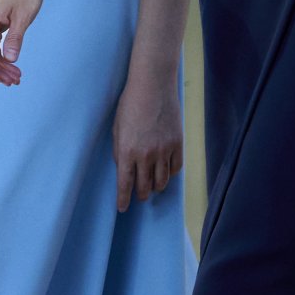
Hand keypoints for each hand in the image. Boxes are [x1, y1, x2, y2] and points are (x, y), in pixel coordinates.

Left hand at [112, 72, 183, 211]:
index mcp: (127, 151)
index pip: (124, 184)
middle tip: (139, 197)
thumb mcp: (117, 129)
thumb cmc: (130, 104)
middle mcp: (146, 155)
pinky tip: (166, 173)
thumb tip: (124, 168)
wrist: (153, 86)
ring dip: (155, 188)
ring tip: (152, 188)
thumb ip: (120, 151)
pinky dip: (170, 174)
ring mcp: (164, 151)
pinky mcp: (177, 144)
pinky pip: (175, 168)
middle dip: (140, 195)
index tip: (122, 208)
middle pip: (144, 187)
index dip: (123, 199)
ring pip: (162, 181)